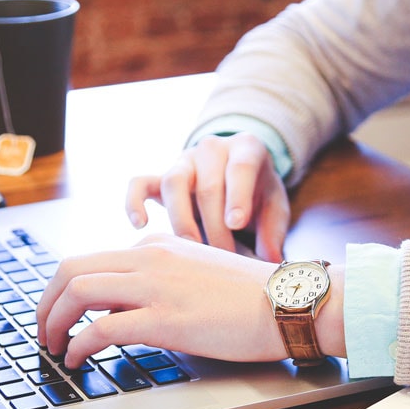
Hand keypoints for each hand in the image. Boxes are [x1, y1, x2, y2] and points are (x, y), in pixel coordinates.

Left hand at [35, 234, 287, 367]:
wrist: (288, 302)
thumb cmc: (250, 296)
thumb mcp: (195, 273)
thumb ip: (157, 282)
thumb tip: (118, 310)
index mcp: (156, 246)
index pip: (91, 260)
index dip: (64, 290)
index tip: (60, 313)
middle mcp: (149, 257)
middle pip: (71, 268)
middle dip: (46, 302)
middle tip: (43, 330)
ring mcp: (155, 286)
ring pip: (78, 292)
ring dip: (53, 322)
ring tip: (53, 346)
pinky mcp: (164, 318)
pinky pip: (101, 328)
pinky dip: (78, 345)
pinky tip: (78, 359)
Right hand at [126, 133, 288, 261]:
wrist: (237, 174)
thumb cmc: (258, 193)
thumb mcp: (275, 206)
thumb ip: (274, 230)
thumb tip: (270, 260)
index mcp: (246, 148)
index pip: (240, 167)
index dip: (237, 195)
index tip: (236, 223)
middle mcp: (212, 149)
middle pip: (207, 185)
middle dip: (215, 226)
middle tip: (224, 257)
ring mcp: (184, 161)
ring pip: (173, 182)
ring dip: (182, 220)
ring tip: (192, 249)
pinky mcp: (160, 177)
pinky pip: (139, 183)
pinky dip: (134, 201)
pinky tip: (140, 225)